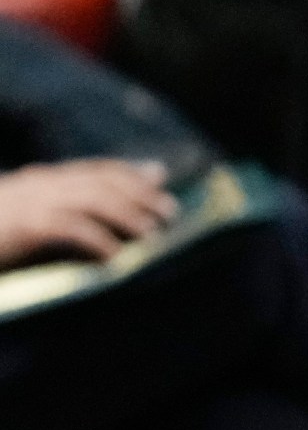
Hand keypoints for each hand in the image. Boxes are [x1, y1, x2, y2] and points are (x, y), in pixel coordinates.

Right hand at [0, 159, 175, 267]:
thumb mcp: (16, 225)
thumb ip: (51, 220)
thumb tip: (100, 236)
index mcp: (33, 181)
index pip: (90, 170)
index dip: (127, 172)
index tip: (158, 176)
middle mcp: (34, 184)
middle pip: (100, 181)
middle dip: (140, 193)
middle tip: (170, 211)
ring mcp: (27, 202)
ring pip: (94, 199)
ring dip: (130, 215)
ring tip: (154, 233)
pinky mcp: (23, 225)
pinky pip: (72, 228)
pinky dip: (100, 241)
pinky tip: (116, 258)